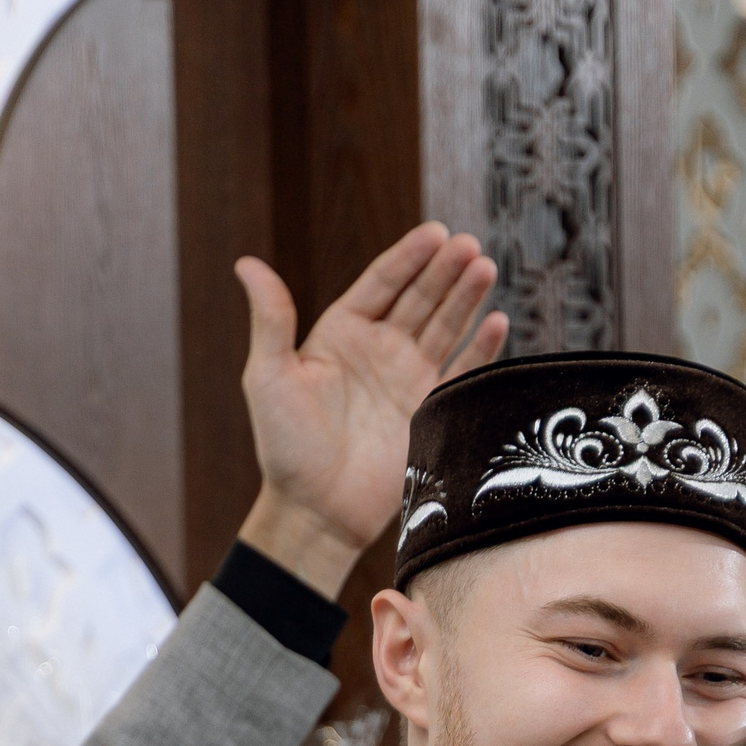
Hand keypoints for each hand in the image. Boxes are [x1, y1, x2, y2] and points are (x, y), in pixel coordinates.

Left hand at [234, 226, 508, 596]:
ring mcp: (407, 379)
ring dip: (466, 298)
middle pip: (420, 298)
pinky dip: (481, 348)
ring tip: (486, 268)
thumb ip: (270, 318)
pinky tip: (498, 322)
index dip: (410, 257)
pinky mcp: (429, 411)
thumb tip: (247, 262)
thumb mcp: (269, 376)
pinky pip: (462, 371)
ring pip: (444, 327)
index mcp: (341, 333)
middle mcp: (378, 350)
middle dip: (446, 270)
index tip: (435, 234)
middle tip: (469, 246)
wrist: (317, 511)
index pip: (382, 283)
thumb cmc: (285, 447)